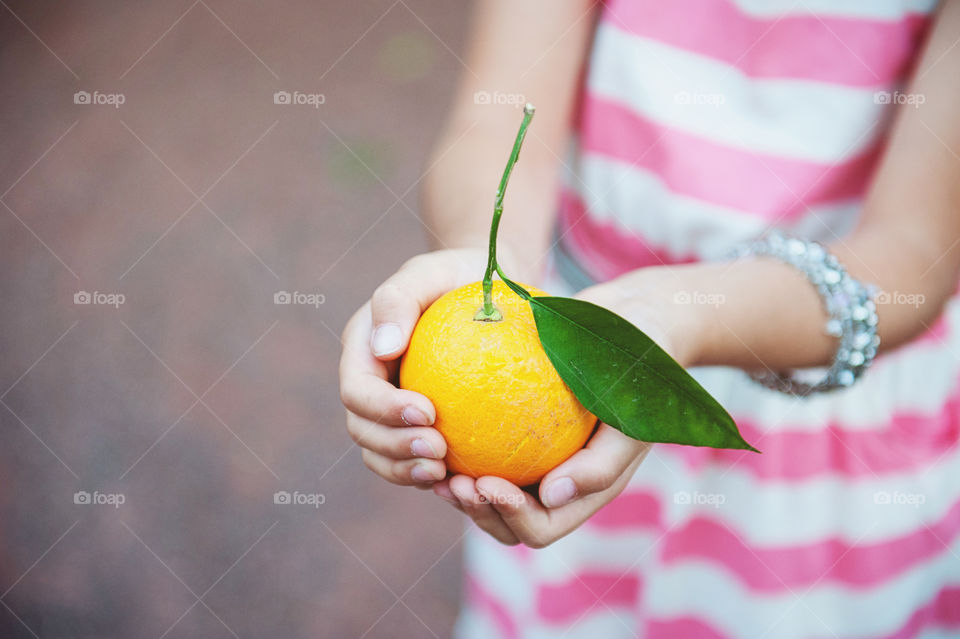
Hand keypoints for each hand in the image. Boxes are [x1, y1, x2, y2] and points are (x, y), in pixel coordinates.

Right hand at [339, 247, 504, 486]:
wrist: (488, 291)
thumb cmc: (457, 276)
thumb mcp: (430, 272)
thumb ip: (398, 300)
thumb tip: (383, 348)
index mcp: (362, 351)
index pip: (357, 391)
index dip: (383, 409)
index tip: (427, 412)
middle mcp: (371, 385)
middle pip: (363, 431)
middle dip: (395, 448)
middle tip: (440, 451)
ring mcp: (391, 411)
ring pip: (381, 454)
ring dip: (406, 471)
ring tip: (444, 474)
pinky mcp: (419, 428)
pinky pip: (414, 461)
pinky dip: (430, 476)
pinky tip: (460, 481)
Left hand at [432, 274, 688, 545]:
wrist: (632, 319)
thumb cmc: (640, 364)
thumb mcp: (630, 412)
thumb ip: (599, 463)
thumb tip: (550, 498)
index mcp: (587, 488)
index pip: (542, 527)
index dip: (510, 517)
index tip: (485, 482)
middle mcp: (559, 480)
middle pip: (507, 520)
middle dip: (477, 510)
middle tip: (450, 481)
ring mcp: (538, 456)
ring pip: (489, 488)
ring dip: (461, 487)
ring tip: (435, 463)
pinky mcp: (518, 426)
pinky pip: (483, 444)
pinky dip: (460, 445)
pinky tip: (434, 423)